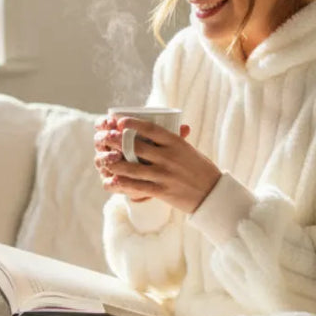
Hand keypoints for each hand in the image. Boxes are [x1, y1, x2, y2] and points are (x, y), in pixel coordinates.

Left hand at [93, 116, 220, 213]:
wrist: (213, 194)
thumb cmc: (201, 169)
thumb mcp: (189, 150)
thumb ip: (173, 141)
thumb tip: (156, 130)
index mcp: (176, 143)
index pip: (151, 129)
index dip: (133, 124)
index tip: (120, 121)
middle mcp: (169, 157)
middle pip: (137, 146)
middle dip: (117, 141)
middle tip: (104, 137)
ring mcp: (164, 174)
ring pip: (133, 167)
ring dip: (115, 163)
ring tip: (102, 159)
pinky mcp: (161, 190)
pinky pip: (137, 186)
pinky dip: (122, 183)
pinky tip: (111, 181)